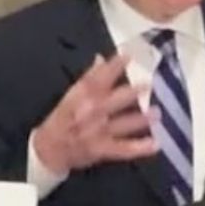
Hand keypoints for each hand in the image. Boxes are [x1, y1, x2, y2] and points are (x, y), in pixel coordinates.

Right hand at [31, 53, 154, 174]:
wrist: (48, 150)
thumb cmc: (61, 121)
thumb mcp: (70, 96)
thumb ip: (88, 78)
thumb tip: (101, 58)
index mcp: (80, 96)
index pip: (97, 77)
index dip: (113, 65)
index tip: (128, 55)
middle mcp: (90, 111)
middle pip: (114, 99)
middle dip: (132, 92)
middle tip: (148, 84)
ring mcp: (98, 131)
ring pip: (123, 123)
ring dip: (141, 118)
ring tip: (157, 113)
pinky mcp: (103, 149)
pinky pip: (124, 149)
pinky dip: (140, 148)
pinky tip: (155, 144)